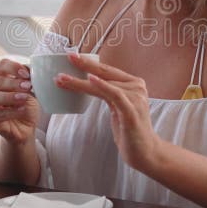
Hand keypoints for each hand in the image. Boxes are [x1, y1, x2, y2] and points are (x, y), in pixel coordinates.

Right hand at [0, 58, 40, 145]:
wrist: (25, 126)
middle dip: (13, 83)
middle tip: (28, 87)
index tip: (26, 74)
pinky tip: (22, 110)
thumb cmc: (25, 104)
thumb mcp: (30, 89)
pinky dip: (11, 111)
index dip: (13, 67)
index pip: (1, 65)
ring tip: (24, 98)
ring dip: (10, 97)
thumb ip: (28, 78)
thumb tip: (30, 69)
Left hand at [55, 53, 161, 170]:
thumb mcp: (117, 107)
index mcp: (133, 84)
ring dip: (81, 81)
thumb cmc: (128, 129)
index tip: (72, 56)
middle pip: (106, 73)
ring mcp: (135, 98)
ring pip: (104, 84)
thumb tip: (89, 83)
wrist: (144, 152)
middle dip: (84, 64)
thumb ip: (109, 93)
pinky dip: (102, 85)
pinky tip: (90, 79)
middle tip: (68, 57)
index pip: (108, 70)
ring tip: (62, 78)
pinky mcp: (131, 111)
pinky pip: (115, 95)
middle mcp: (136, 87)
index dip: (89, 62)